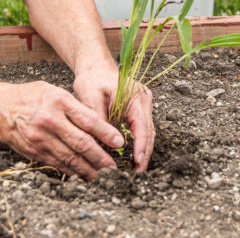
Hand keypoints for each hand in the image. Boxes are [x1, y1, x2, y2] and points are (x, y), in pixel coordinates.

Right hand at [0, 81, 123, 180]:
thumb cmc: (31, 97)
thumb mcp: (54, 91)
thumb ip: (75, 106)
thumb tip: (99, 124)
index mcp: (59, 101)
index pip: (88, 119)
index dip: (106, 133)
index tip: (119, 142)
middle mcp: (50, 120)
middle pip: (81, 142)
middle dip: (100, 157)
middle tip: (113, 166)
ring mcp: (41, 137)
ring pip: (70, 157)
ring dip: (88, 168)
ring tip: (101, 174)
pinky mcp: (34, 151)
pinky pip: (56, 163)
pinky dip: (71, 170)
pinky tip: (82, 173)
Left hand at [73, 57, 154, 171]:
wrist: (94, 65)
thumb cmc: (92, 77)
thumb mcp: (91, 97)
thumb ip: (99, 120)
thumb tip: (103, 144)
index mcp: (136, 96)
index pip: (142, 126)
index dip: (141, 146)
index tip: (137, 162)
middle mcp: (143, 101)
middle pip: (149, 132)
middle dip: (144, 154)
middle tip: (137, 175)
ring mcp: (142, 106)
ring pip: (147, 133)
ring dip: (142, 151)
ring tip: (136, 171)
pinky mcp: (137, 110)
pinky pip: (140, 130)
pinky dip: (137, 144)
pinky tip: (131, 158)